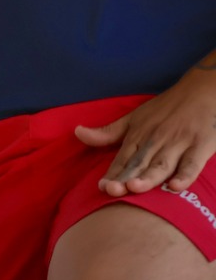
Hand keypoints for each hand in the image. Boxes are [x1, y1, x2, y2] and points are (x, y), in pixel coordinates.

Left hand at [76, 71, 215, 195]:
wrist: (204, 89)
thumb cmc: (166, 108)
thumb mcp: (135, 118)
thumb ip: (108, 132)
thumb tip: (77, 132)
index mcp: (138, 135)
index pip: (122, 159)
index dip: (112, 174)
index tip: (101, 187)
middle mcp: (156, 140)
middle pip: (139, 163)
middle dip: (126, 177)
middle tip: (113, 190)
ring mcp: (178, 143)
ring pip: (162, 164)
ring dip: (149, 177)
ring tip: (136, 188)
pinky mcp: (201, 145)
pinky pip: (193, 163)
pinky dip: (185, 175)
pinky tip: (175, 186)